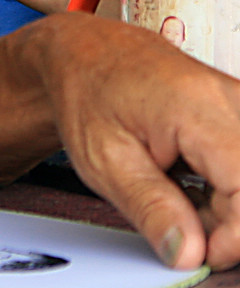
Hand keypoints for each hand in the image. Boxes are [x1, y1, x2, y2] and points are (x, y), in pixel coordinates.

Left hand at [36, 14, 239, 270]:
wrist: (82, 53)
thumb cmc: (86, 93)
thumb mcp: (103, 160)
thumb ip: (150, 208)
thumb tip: (188, 253)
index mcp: (196, 109)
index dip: (233, 235)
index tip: (200, 249)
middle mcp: (228, 99)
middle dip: (228, 222)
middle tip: (177, 220)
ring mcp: (237, 102)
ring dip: (226, 205)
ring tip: (172, 190)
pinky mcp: (236, 110)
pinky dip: (224, 186)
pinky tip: (186, 179)